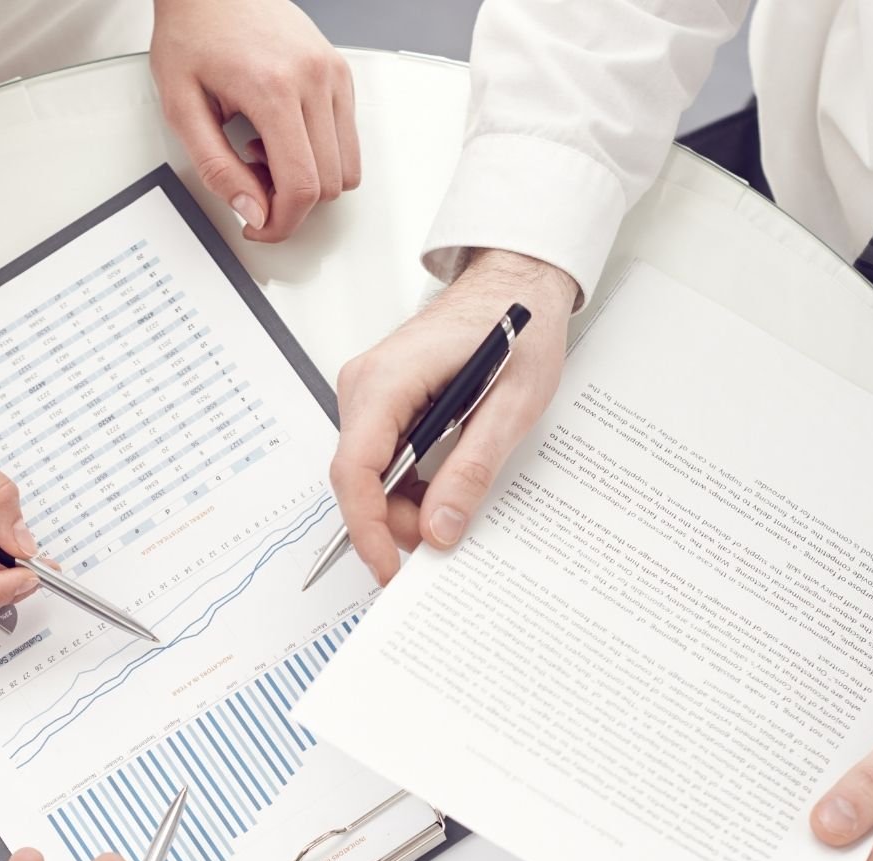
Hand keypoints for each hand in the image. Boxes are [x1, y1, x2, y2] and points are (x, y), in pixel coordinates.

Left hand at [152, 0, 358, 242]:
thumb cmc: (193, 32)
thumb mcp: (182, 107)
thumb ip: (217, 168)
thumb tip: (252, 211)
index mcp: (275, 88)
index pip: (302, 186)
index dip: (282, 223)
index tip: (259, 226)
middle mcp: (315, 78)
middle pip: (329, 184)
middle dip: (292, 203)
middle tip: (252, 184)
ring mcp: (333, 73)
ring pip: (347, 167)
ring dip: (310, 179)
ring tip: (266, 157)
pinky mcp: (340, 71)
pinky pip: (348, 138)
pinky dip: (320, 154)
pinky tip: (282, 137)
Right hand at [330, 250, 578, 583]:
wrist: (514, 281)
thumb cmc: (517, 325)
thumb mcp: (510, 406)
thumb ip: (471, 471)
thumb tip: (440, 528)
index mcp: (388, 381)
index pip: (356, 471)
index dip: (368, 528)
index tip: (388, 567)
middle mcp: (364, 384)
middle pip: (358, 478)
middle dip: (392, 521)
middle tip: (439, 542)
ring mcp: (368, 390)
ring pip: (367, 472)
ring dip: (401, 503)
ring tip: (448, 510)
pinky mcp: (380, 398)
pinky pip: (378, 455)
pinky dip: (404, 483)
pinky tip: (439, 487)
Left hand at [811, 617, 872, 860]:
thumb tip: (828, 826)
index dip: (812, 855)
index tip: (775, 830)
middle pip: (856, 858)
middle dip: (820, 823)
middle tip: (788, 781)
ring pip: (863, 834)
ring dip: (840, 802)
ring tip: (824, 758)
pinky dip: (858, 791)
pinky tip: (848, 760)